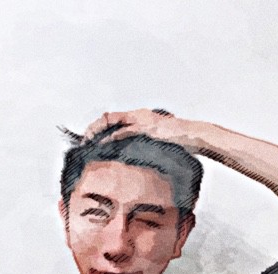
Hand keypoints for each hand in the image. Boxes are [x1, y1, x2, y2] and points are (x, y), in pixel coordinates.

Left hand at [83, 108, 199, 153]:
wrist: (194, 136)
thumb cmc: (178, 141)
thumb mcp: (156, 141)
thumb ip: (143, 143)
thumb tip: (132, 154)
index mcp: (140, 117)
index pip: (113, 119)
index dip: (100, 127)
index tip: (90, 138)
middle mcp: (139, 115)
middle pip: (109, 117)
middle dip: (93, 128)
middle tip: (83, 140)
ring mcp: (143, 120)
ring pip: (113, 121)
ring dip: (98, 131)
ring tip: (87, 141)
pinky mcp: (147, 128)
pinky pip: (125, 131)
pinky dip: (112, 137)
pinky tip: (102, 144)